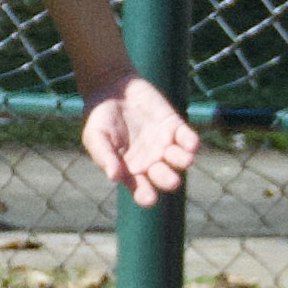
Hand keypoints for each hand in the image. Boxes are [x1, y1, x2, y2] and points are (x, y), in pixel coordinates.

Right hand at [81, 74, 201, 204]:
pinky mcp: (174, 127)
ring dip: (183, 161)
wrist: (111, 88)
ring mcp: (164, 145)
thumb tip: (114, 177)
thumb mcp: (95, 137)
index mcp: (131, 170)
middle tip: (172, 181)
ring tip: (185, 159)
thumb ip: (104, 156)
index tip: (149, 199)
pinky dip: (191, 142)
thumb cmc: (100, 119)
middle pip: (164, 177)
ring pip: (180, 160)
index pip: (141, 190)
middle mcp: (151, 162)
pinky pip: (188, 138)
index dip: (146, 196)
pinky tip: (191, 144)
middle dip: (169, 180)